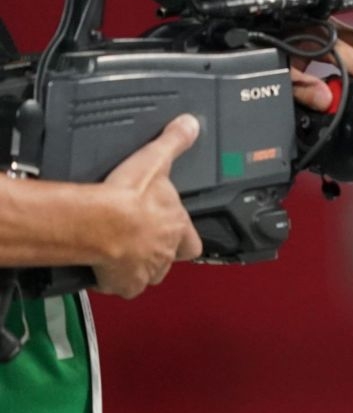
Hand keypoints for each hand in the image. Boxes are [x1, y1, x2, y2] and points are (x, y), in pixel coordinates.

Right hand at [91, 114, 203, 298]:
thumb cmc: (128, 196)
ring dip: (139, 266)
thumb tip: (190, 124)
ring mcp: (147, 270)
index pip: (191, 240)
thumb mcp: (155, 161)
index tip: (171, 232)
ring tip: (121, 253)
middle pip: (169, 258)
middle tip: (140, 241)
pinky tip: (105, 270)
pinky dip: (116, 281)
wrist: (100, 223)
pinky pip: (124, 288)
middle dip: (158, 252)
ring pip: (149, 274)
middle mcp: (167, 251)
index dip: (183, 237)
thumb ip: (173, 143)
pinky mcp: (125, 284)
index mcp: (177, 227)